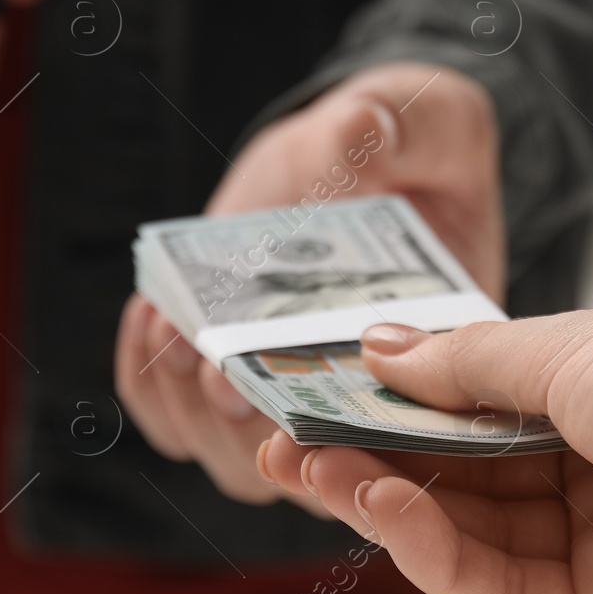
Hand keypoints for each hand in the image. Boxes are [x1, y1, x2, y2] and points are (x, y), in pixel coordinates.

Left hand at [114, 62, 503, 510]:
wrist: (361, 150)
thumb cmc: (418, 146)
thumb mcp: (436, 122)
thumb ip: (403, 128)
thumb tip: (357, 131)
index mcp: (443, 361)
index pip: (402, 439)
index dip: (346, 440)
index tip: (286, 400)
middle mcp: (366, 398)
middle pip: (306, 471)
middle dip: (244, 430)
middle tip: (207, 365)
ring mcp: (290, 392)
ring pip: (231, 456)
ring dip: (186, 408)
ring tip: (166, 325)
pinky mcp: (228, 371)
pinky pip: (176, 418)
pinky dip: (150, 383)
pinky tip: (149, 314)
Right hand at [259, 302, 592, 593]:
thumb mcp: (567, 348)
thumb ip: (464, 364)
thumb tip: (377, 346)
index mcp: (589, 398)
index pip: (465, 408)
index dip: (389, 401)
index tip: (313, 389)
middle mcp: (589, 474)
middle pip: (455, 477)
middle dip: (366, 458)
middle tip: (284, 444)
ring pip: (465, 534)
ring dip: (384, 503)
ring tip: (315, 472)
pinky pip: (499, 590)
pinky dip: (435, 554)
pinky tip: (386, 512)